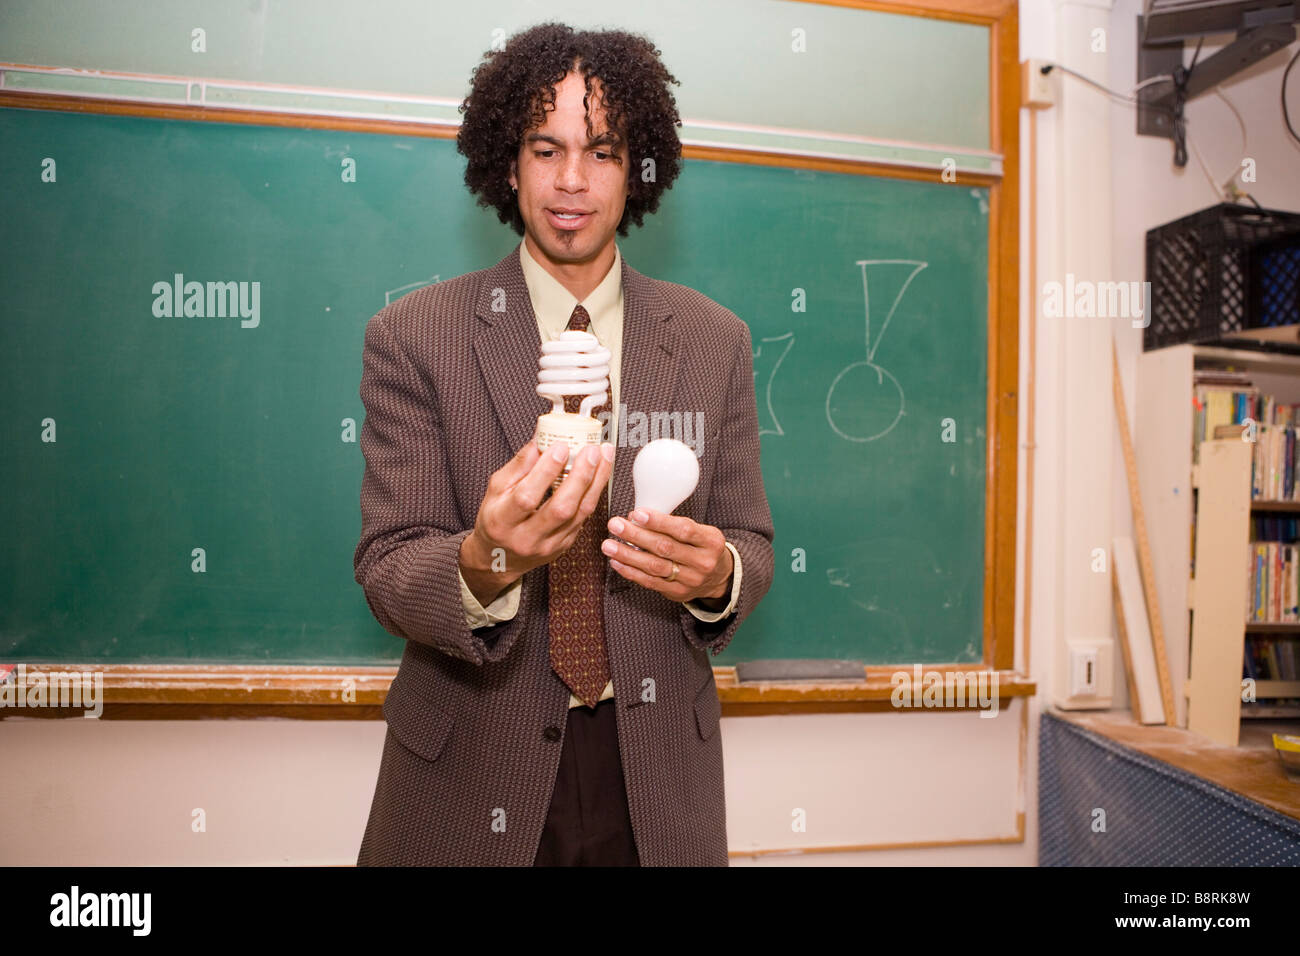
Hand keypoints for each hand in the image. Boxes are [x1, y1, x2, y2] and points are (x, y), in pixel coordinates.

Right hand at [461, 435, 614, 602]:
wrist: (500, 558)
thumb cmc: (496, 520)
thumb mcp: (496, 490)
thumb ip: (519, 465)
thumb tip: (541, 438)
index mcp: (502, 522)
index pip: (527, 497)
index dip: (546, 471)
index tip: (561, 447)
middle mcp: (526, 537)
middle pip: (561, 508)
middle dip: (580, 476)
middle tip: (591, 451)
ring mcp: (549, 545)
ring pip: (580, 513)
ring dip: (596, 481)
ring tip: (603, 456)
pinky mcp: (565, 545)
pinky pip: (585, 517)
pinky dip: (594, 492)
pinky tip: (600, 473)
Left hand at [602, 509, 732, 603]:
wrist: (718, 577)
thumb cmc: (702, 547)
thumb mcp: (699, 532)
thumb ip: (673, 525)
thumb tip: (636, 517)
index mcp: (711, 541)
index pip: (683, 530)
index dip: (658, 522)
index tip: (637, 514)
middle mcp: (702, 562)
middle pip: (665, 548)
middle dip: (636, 535)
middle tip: (615, 525)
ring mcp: (690, 580)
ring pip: (654, 566)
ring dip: (628, 555)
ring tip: (609, 545)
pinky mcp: (677, 593)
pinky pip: (650, 582)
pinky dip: (631, 571)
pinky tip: (617, 562)